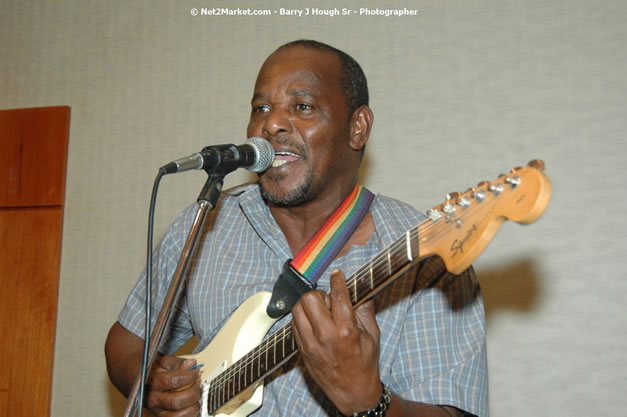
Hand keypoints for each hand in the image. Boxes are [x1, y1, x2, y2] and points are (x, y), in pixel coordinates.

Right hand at [144, 355, 201, 416]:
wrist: (144, 382)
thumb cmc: (156, 372)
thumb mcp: (164, 363)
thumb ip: (178, 363)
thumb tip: (191, 364)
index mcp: (153, 383)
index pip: (172, 381)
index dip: (188, 377)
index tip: (197, 373)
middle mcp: (154, 399)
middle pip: (175, 402)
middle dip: (193, 394)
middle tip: (199, 386)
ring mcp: (158, 410)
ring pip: (177, 416)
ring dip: (193, 408)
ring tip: (198, 399)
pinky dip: (190, 415)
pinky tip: (194, 407)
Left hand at [291, 269, 382, 415]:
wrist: (353, 391)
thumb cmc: (365, 364)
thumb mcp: (372, 335)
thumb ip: (365, 310)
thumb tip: (362, 289)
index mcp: (346, 331)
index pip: (337, 296)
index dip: (337, 281)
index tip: (337, 275)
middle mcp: (325, 336)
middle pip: (310, 298)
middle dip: (319, 294)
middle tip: (328, 301)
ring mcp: (310, 344)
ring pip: (297, 309)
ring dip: (308, 305)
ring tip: (320, 311)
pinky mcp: (302, 350)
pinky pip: (294, 324)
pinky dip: (302, 318)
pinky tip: (314, 323)